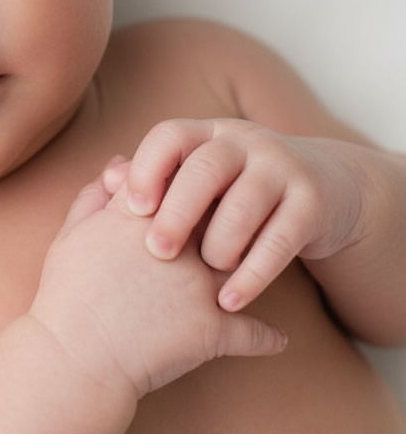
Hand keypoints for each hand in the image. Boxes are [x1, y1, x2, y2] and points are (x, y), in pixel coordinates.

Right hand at [30, 162, 286, 401]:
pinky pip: (252, 331)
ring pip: (243, 260)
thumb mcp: (70, 233)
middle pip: (214, 210)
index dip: (183, 178)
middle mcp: (176, 242)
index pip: (171, 177)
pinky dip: (267, 337)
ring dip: (254, 261)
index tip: (192, 184)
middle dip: (224, 207)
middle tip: (231, 212)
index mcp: (137, 215)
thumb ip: (93, 195)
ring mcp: (198, 284)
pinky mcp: (212, 327)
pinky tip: (277, 339)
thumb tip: (117, 165)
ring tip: (260, 265)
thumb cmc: (66, 294)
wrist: (76, 353)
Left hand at [122, 119, 366, 311]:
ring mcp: (281, 168)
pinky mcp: (312, 202)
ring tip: (205, 275)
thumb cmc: (238, 189)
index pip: (170, 135)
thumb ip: (157, 178)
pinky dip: (253, 274)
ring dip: (220, 244)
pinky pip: (281, 239)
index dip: (148, 168)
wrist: (326, 188)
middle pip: (205, 167)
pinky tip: (230, 301)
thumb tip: (106, 180)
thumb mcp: (200, 178)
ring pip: (245, 203)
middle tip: (157, 250)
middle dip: (177, 211)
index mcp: (208, 132)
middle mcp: (244, 141)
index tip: (131, 209)